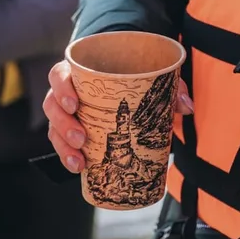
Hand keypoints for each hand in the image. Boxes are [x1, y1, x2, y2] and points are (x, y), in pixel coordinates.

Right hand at [43, 58, 193, 173]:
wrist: (126, 83)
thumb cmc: (133, 75)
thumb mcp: (150, 76)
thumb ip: (170, 87)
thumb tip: (187, 106)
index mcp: (80, 71)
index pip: (59, 74)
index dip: (61, 88)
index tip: (74, 103)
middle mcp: (67, 90)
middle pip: (52, 105)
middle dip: (64, 124)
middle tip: (81, 137)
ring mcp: (66, 111)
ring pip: (54, 127)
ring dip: (63, 145)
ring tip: (79, 160)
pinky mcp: (69, 129)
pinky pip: (60, 143)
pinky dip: (66, 156)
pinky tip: (78, 167)